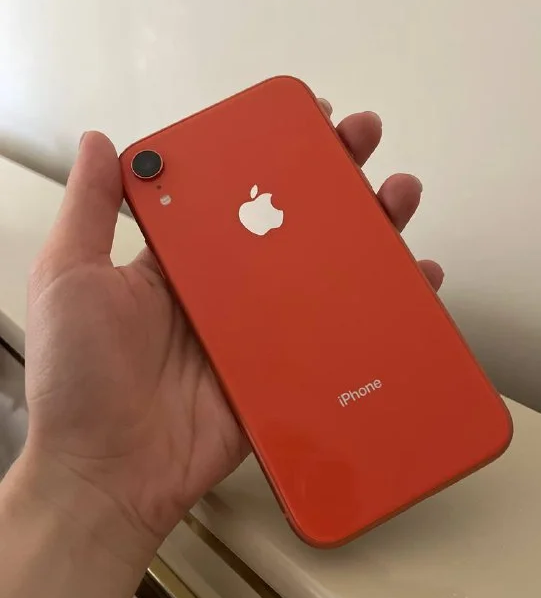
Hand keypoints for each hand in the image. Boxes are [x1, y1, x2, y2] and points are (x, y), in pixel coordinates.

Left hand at [24, 103, 443, 546]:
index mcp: (181, 261)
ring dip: (366, 231)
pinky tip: (413, 280)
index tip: (306, 120)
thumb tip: (97, 140)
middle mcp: (226, 290)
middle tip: (364, 140)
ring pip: (324, 273)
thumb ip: (89, 210)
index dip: (272, 156)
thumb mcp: (70, 278)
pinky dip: (380, 309)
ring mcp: (260, 332)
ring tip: (397, 197)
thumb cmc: (80, 379)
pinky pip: (337, 336)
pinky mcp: (284, 374)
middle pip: (291, 225)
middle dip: (333, 178)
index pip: (237, 195)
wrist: (111, 477)